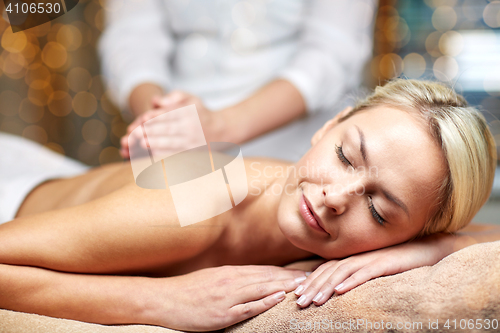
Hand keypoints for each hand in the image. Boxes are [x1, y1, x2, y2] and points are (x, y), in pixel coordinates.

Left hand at [121, 91, 220, 158]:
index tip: (139, 122)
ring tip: (140, 146)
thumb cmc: (200, 113)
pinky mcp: (193, 153)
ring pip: (171, 144)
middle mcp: (192, 128)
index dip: (153, 119)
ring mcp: (193, 142)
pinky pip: (176, 156)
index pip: (168, 115)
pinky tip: (152, 157)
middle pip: (168, 130)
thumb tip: (156, 101)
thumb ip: (175, 96)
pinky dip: (163, 156)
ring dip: (154, 146)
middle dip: (150, 133)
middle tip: (134, 135)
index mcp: (189, 113)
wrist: (221, 131)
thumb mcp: (192, 99)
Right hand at [150, 265, 306, 330]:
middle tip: (313, 278)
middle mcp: (233, 281)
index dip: (285, 273)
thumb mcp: (213, 278)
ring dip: (284, 287)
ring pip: (262, 289)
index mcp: (231, 273)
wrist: (165, 298)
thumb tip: (253, 280)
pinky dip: (265, 301)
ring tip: (304, 286)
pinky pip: (248, 307)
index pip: (265, 271)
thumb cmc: (189, 290)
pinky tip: (279, 298)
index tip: (303, 273)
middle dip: (291, 278)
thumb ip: (233, 279)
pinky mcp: (223, 313)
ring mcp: (228, 297)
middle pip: (268, 278)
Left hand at [293, 234, 451, 307]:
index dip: (310, 281)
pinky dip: (352, 281)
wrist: (425, 250)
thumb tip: (339, 290)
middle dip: (312, 287)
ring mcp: (370, 259)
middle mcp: (357, 257)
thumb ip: (356, 276)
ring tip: (315, 300)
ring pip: (342, 272)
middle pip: (329, 271)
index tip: (297, 294)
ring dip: (327, 287)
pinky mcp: (384, 263)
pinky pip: (365, 272)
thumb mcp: (373, 270)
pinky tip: (341, 291)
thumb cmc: (398, 263)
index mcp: (353, 258)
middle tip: (298, 302)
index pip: (326, 269)